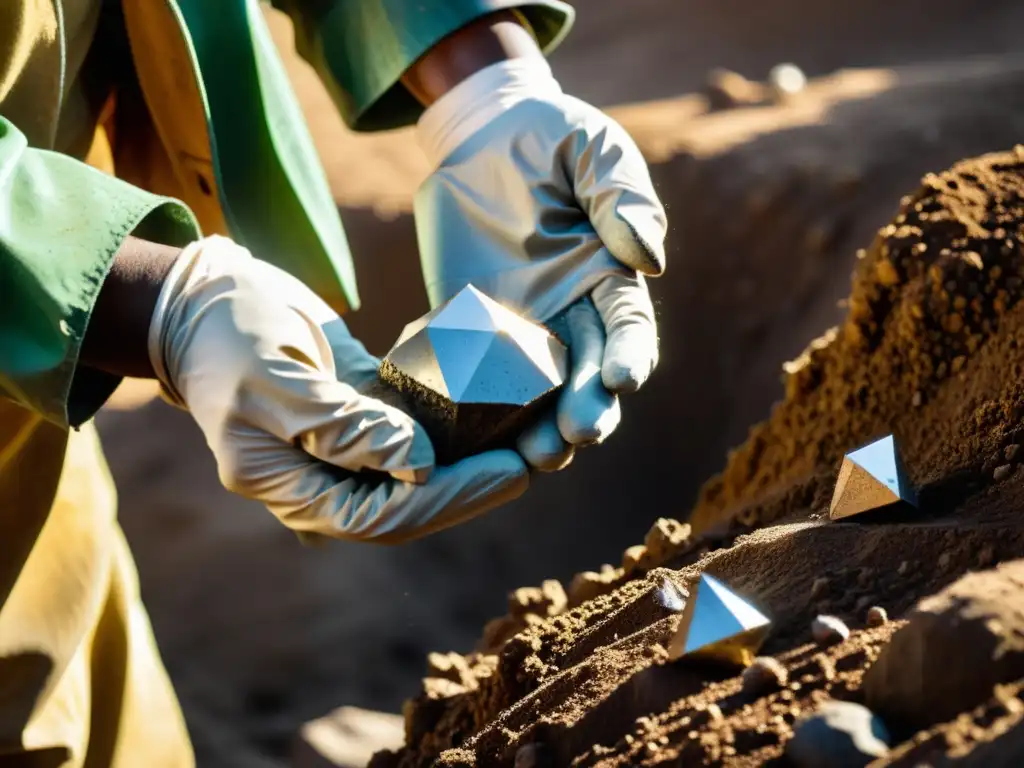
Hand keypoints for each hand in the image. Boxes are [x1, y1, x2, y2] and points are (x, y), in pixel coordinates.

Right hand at [148, 236, 527, 541]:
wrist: (206, 298)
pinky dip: (454, 426)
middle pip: (409, 504)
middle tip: (536, 458)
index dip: (448, 502)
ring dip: (472, 460)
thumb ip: (341, 427)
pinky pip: (414, 432)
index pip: (380, 517)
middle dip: (473, 487)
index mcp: (289, 487)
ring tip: (531, 439)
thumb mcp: (274, 378)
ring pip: (418, 472)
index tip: (508, 471)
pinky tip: (497, 409)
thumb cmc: (227, 334)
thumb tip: (417, 466)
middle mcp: (320, 479)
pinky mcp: (360, 416)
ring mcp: (342, 450)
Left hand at [413, 56, 665, 469]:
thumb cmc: (548, 137)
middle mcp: (569, 316)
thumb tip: (648, 260)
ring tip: (532, 454)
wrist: (479, 137)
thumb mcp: (591, 148)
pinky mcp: (468, 329)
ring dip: (536, 428)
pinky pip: (469, 375)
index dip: (628, 356)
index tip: (622, 380)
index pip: (627, 329)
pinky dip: (470, 407)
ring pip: (533, 395)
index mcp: (608, 279)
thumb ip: (621, 196)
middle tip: (575, 435)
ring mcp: (517, 329)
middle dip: (585, 409)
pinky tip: (466, 434)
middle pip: (584, 378)